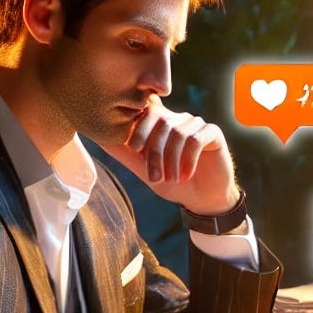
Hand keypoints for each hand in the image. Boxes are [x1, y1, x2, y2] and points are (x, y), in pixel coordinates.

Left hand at [103, 96, 238, 215]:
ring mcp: (196, 124)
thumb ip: (126, 155)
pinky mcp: (212, 133)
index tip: (134, 149)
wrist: (203, 199)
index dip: (139, 127)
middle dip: (155, 151)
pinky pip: (196, 138)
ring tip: (172, 180)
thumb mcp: (145, 171)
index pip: (146, 112)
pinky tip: (186, 175)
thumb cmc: (174, 184)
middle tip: (154, 176)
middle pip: (161, 122)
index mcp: (161, 125)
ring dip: (172, 160)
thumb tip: (100, 140)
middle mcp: (178, 120)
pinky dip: (189, 159)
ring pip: (178, 133)